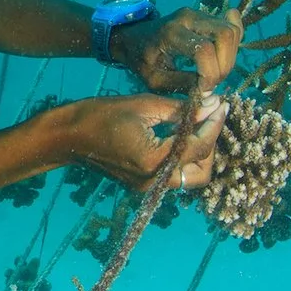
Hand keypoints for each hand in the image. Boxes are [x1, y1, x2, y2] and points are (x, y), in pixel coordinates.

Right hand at [58, 92, 229, 191]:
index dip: (214, 123)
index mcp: (154, 160)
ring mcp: (148, 187)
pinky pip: (174, 176)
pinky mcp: (143, 186)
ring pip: (190, 178)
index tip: (222, 104)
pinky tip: (180, 136)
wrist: (68, 137)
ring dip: (199, 156)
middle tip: (208, 118)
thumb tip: (212, 104)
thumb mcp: (144, 105)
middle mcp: (153, 180)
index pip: (199, 145)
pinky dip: (183, 159)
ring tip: (196, 128)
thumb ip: (181, 109)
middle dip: (210, 145)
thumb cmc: (101, 114)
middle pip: (202, 172)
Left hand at [112, 6, 243, 93]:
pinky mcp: (205, 16)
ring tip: (215, 73)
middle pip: (225, 35)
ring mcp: (198, 14)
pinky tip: (223, 56)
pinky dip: (233, 44)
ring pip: (231, 30)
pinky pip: (230, 26)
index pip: (204, 50)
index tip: (202, 90)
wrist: (132, 37)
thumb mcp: (155, 80)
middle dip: (225, 64)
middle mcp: (187, 18)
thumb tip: (210, 91)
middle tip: (212, 82)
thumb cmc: (141, 60)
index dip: (210, 74)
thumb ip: (183, 85)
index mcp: (170, 33)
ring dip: (230, 57)